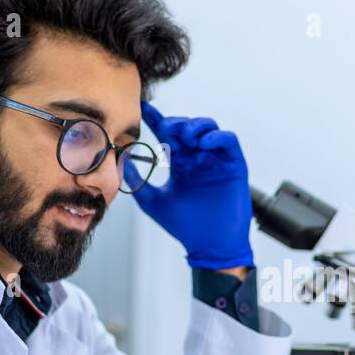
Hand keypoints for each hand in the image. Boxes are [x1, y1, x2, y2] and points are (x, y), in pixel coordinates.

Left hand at [135, 102, 253, 269]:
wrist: (209, 246)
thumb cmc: (185, 226)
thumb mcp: (152, 201)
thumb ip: (137, 180)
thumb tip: (120, 160)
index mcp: (180, 164)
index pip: (167, 135)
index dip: (156, 119)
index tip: (143, 108)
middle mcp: (198, 158)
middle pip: (187, 127)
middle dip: (177, 123)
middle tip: (167, 127)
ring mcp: (216, 161)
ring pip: (208, 128)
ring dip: (196, 126)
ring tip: (185, 136)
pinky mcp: (234, 165)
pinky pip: (229, 141)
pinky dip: (217, 137)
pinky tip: (204, 143)